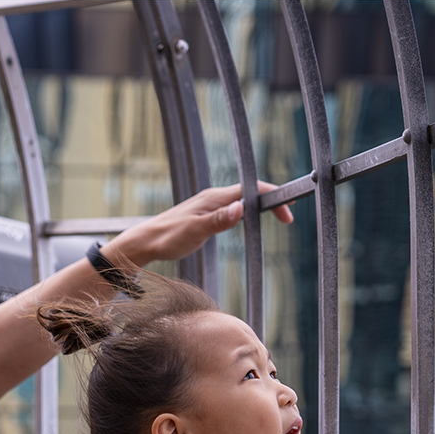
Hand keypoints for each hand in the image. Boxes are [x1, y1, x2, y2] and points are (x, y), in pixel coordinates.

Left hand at [108, 181, 294, 267]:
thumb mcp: (196, 231)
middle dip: (271, 201)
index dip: (272, 198)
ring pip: (242, 200)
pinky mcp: (205, 214)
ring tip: (278, 215)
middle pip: (250, 193)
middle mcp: (214, 197)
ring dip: (260, 206)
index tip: (287, 210)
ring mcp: (209, 205)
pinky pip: (233, 208)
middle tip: (288, 217)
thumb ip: (219, 220)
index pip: (251, 190)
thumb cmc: (168, 238)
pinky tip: (250, 221)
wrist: (147, 243)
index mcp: (215, 198)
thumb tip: (242, 209)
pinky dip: (247, 212)